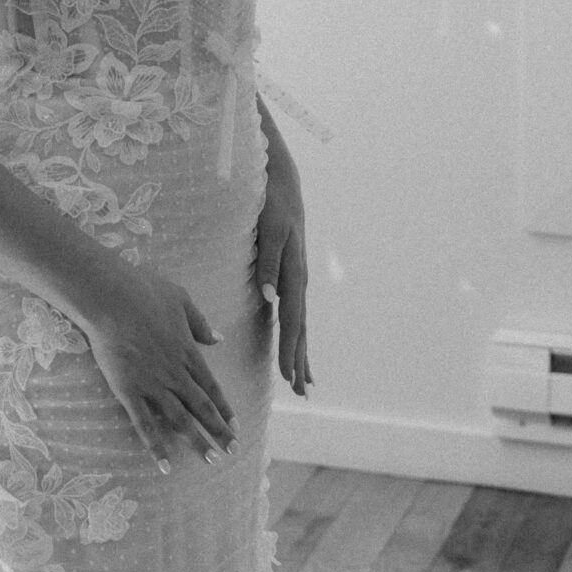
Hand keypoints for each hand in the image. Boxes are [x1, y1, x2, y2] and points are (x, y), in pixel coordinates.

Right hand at [79, 264, 234, 472]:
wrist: (109, 295)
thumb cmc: (143, 290)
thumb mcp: (181, 299)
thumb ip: (200, 323)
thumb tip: (219, 338)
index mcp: (188, 352)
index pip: (212, 387)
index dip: (225, 409)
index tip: (235, 426)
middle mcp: (175, 373)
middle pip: (202, 408)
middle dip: (219, 431)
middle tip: (232, 450)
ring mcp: (153, 384)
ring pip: (181, 420)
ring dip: (198, 442)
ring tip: (211, 460)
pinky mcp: (129, 390)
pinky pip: (144, 424)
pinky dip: (156, 446)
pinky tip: (164, 465)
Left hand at [257, 137, 311, 396]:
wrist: (280, 179)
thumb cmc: (272, 202)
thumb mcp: (270, 229)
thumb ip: (269, 262)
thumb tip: (270, 298)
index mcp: (293, 272)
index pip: (292, 320)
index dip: (291, 349)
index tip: (289, 376)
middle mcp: (298, 279)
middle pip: (300, 328)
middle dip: (299, 360)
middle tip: (300, 392)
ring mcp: (296, 276)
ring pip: (300, 323)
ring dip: (300, 352)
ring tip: (303, 382)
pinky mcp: (290, 272)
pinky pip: (295, 310)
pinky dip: (296, 333)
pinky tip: (295, 347)